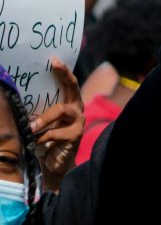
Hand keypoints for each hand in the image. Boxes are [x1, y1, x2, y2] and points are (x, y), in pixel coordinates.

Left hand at [31, 59, 83, 189]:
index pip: (68, 84)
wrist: (54, 164)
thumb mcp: (40, 123)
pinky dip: (42, 137)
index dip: (63, 71)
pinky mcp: (76, 135)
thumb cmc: (45, 141)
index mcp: (69, 104)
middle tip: (53, 65)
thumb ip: (37, 112)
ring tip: (30, 127)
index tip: (54, 59)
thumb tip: (18, 98)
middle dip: (63, 76)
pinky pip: (55, 133)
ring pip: (61, 110)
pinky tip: (35, 142)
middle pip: (72, 88)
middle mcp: (77, 109)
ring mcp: (78, 122)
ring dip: (43, 118)